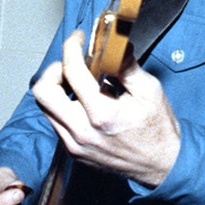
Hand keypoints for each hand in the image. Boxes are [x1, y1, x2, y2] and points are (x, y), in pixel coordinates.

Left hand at [31, 30, 180, 186]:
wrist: (162, 165)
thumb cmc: (158, 127)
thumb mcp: (149, 90)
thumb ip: (126, 65)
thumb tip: (112, 42)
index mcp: (102, 114)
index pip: (71, 71)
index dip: (71, 47)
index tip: (78, 38)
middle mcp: (82, 132)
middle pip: (43, 92)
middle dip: (54, 70)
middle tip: (71, 64)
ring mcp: (74, 145)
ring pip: (45, 107)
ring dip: (56, 88)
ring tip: (77, 81)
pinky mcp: (73, 152)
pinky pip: (55, 122)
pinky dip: (62, 105)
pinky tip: (82, 101)